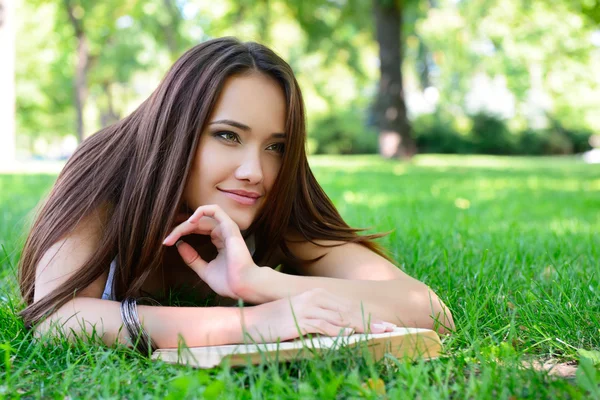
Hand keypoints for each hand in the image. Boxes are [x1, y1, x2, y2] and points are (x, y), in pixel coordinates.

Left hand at [162, 205, 258, 299]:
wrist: (243, 287)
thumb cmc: (229, 281)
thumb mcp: (204, 270)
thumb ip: (192, 258)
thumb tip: (180, 245)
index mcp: (219, 240)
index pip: (197, 229)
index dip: (181, 233)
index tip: (167, 243)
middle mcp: (222, 232)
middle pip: (196, 223)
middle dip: (179, 229)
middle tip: (167, 239)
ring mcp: (226, 228)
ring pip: (202, 217)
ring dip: (186, 223)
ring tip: (174, 233)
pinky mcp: (229, 227)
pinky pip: (215, 211)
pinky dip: (201, 211)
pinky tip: (190, 221)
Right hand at [241, 288, 396, 342]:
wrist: (251, 322)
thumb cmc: (275, 321)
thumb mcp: (299, 316)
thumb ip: (318, 318)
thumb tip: (336, 328)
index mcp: (317, 294)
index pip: (347, 306)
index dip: (367, 315)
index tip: (384, 323)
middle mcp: (315, 297)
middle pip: (350, 310)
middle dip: (372, 321)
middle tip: (391, 328)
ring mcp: (309, 307)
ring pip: (343, 318)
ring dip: (364, 326)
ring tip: (381, 333)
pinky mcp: (302, 319)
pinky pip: (326, 326)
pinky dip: (342, 332)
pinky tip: (355, 336)